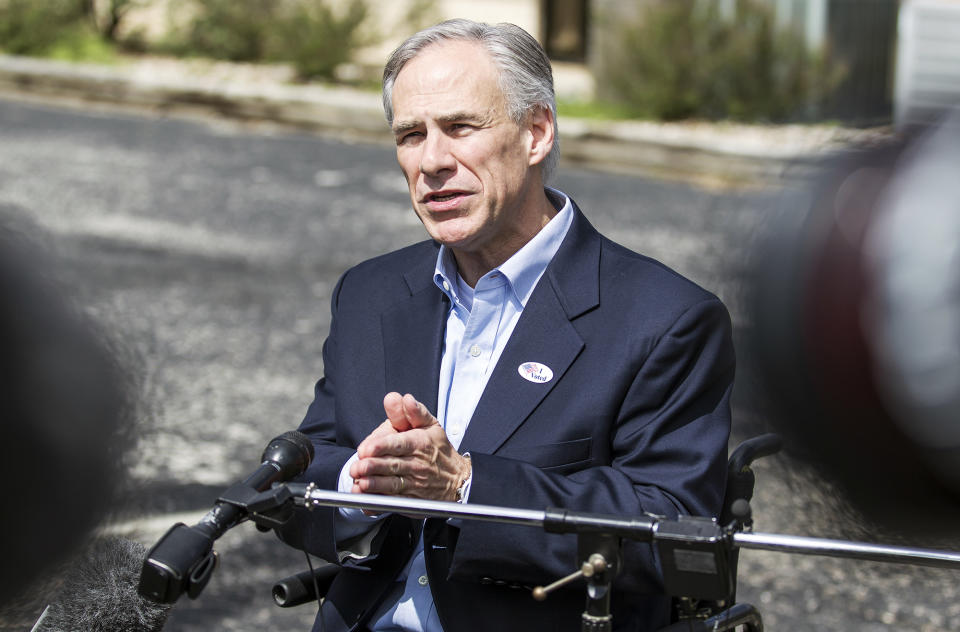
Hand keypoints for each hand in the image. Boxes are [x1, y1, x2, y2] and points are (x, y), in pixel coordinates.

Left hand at [348, 392, 469, 501]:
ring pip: (391, 485)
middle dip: (371, 467)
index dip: (381, 446)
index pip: (399, 444)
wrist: (457, 480)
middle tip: (356, 467)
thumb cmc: (439, 450)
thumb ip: (415, 411)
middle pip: (391, 465)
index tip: (366, 449)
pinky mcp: (410, 501)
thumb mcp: (431, 426)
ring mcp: (413, 484)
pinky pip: (393, 503)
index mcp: (419, 443)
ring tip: (359, 483)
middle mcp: (416, 464)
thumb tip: (405, 398)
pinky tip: (366, 501)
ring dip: (374, 485)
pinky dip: (378, 504)